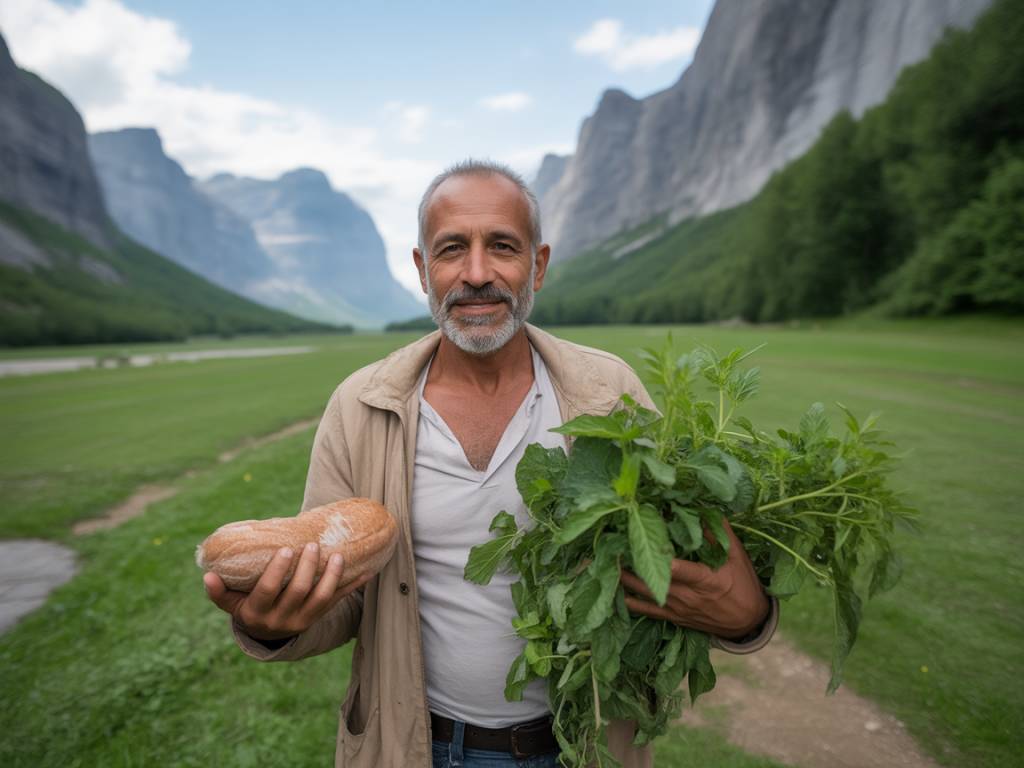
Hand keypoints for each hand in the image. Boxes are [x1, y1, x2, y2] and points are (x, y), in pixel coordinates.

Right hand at [203, 542, 370, 641]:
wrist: (269, 636)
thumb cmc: (247, 608)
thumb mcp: (231, 604)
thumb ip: (220, 591)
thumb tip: (207, 575)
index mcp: (257, 613)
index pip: (268, 591)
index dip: (277, 572)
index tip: (285, 550)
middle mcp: (282, 619)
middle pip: (299, 592)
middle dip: (307, 568)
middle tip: (313, 545)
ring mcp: (303, 620)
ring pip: (322, 599)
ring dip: (332, 576)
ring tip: (337, 556)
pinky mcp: (320, 617)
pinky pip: (339, 601)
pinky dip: (353, 586)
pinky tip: (367, 572)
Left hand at [621, 518, 768, 638]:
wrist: (748, 623)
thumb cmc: (744, 585)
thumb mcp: (737, 557)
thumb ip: (719, 533)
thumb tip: (703, 508)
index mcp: (706, 580)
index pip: (679, 569)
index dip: (660, 559)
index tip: (640, 542)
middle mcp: (689, 596)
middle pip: (654, 581)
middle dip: (631, 565)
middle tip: (609, 547)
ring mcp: (679, 608)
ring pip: (646, 595)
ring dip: (625, 580)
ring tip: (604, 564)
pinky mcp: (674, 617)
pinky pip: (647, 612)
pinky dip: (629, 602)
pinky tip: (612, 592)